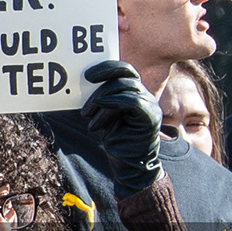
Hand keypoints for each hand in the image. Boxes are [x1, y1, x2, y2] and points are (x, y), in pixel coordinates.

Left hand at [77, 57, 164, 191]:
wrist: (128, 162)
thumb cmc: (114, 137)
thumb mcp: (102, 113)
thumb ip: (99, 97)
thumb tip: (80, 83)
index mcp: (135, 92)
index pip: (125, 70)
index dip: (107, 68)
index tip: (87, 75)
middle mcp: (145, 95)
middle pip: (125, 76)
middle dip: (100, 84)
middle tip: (84, 96)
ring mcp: (150, 105)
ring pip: (125, 88)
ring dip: (101, 99)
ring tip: (87, 115)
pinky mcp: (150, 117)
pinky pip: (132, 101)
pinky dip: (111, 104)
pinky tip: (98, 115)